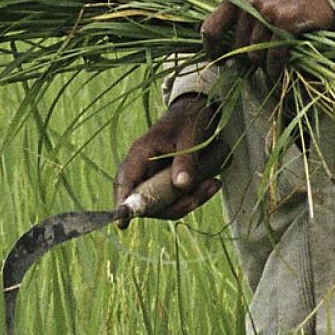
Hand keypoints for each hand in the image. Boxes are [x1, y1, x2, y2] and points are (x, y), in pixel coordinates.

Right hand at [113, 93, 227, 227]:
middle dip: (171, 205)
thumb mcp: (190, 137)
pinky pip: (175, 197)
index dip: (122, 202)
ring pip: (162, 202)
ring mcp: (154, 176)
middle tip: (196, 199)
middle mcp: (142, 167)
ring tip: (213, 185)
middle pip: (144, 199)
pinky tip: (212, 184)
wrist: (196, 111)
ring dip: (187, 201)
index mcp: (141, 152)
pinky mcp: (166, 181)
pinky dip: (193, 196)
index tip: (122, 222)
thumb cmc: (189, 119)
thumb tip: (181, 186)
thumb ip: (185, 160)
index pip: (125, 180)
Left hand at [200, 0, 334, 70]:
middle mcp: (250, 1)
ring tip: (274, 58)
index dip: (211, 48)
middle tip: (262, 58)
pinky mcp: (285, 20)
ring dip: (264, 63)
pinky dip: (275, 67)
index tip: (216, 60)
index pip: (211, 27)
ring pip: (254, 54)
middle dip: (247, 58)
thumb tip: (219, 49)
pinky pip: (273, 56)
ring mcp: (267, 10)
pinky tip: (278, 69)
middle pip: (236, 47)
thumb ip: (239, 19)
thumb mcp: (259, 3)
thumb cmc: (288, 3)